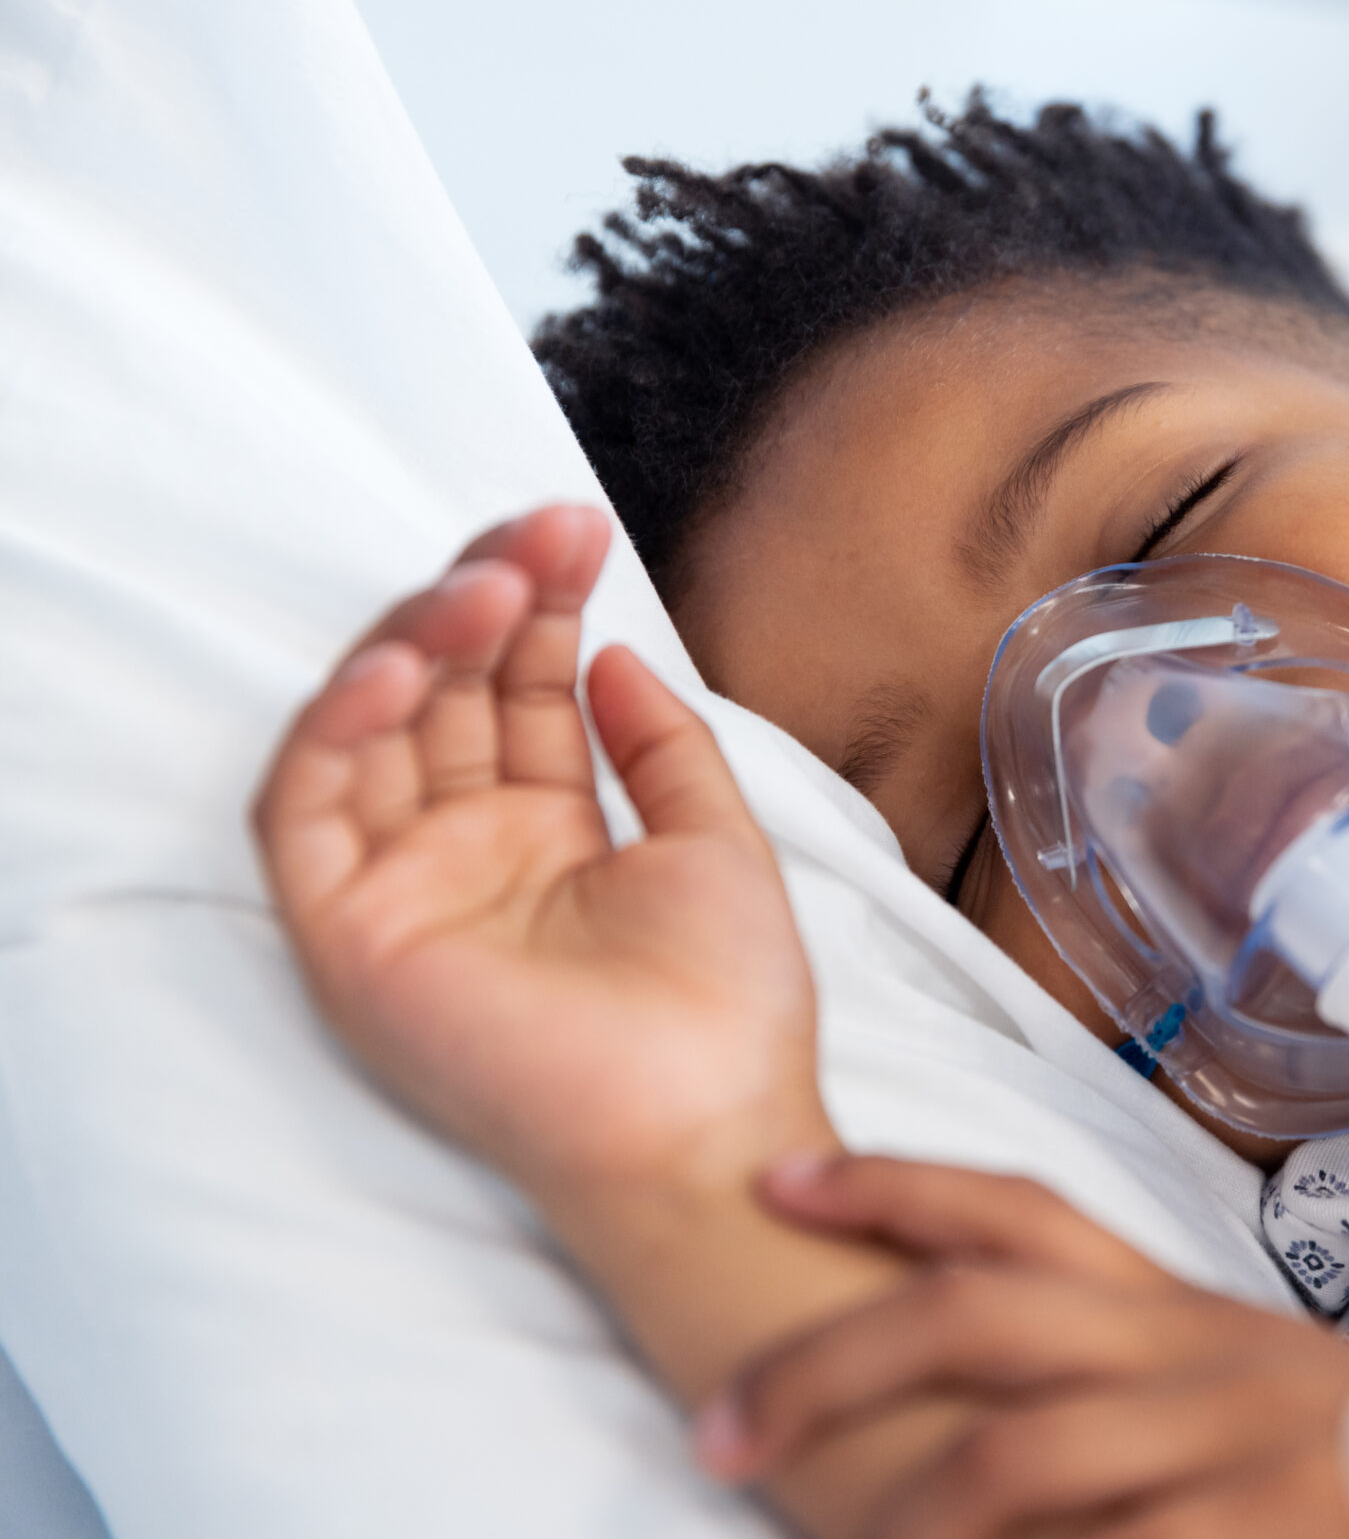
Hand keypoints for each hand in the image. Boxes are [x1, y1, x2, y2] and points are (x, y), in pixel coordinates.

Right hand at [251, 505, 827, 1201]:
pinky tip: (399, 669)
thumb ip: (660, 744)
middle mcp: (468, 854)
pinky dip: (337, 732)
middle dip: (484, 599)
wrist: (708, 1128)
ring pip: (372, 732)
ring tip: (490, 582)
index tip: (583, 532)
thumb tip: (612, 650)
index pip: (520, 693)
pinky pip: (308, 815)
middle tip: (540, 533)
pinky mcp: (351, 938)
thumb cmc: (728, 1008)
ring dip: (418, 643)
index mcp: (550, 835)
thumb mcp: (716, 839)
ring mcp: (406, 892)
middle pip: (445, 695)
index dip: (543, 606)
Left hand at [695, 1153, 1348, 1538]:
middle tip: (719, 1426)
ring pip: (1018, 1460)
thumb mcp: (1249, 1388)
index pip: (1020, 1214)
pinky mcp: (1259, 1536)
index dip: (892, 1190)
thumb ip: (1132, 1375)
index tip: (777, 1181)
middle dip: (826, 1362)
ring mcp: (1227, 1452)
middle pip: (975, 1320)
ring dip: (903, 1515)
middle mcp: (1191, 1360)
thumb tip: (982, 1392)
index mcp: (1180, 1312)